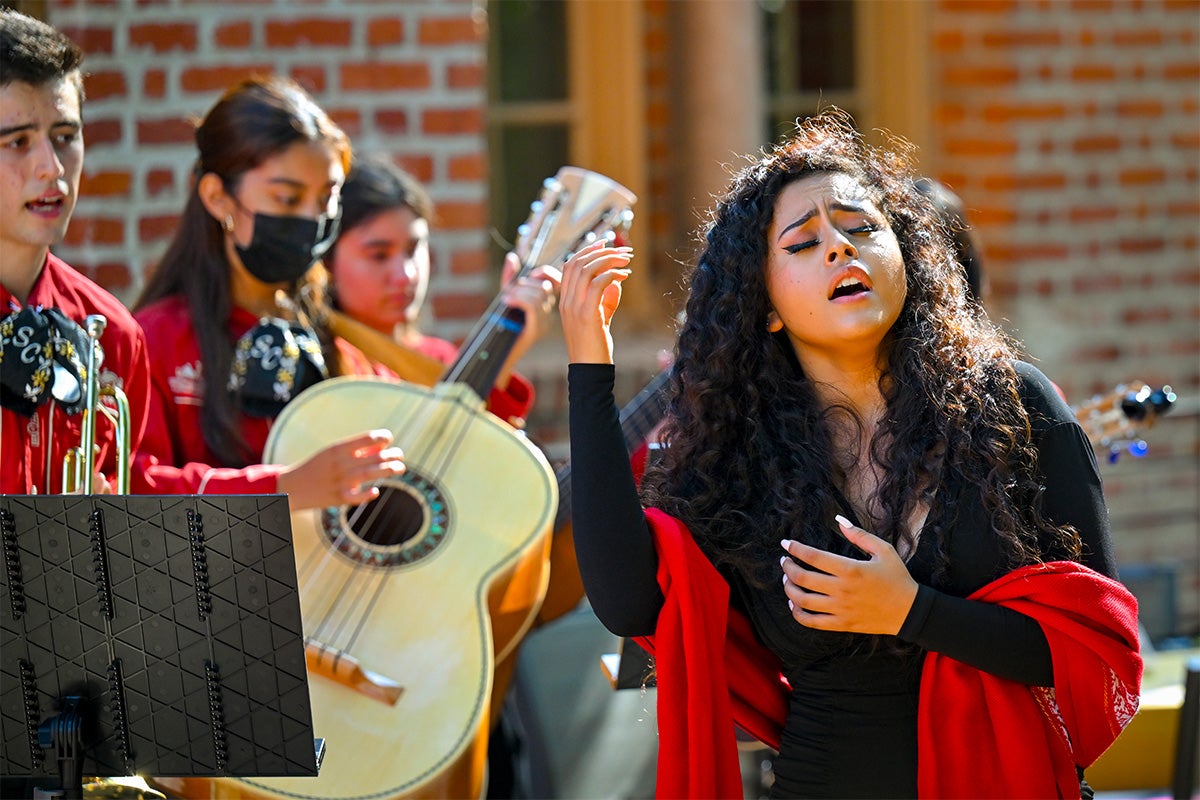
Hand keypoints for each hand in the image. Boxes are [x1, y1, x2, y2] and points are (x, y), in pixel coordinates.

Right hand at [276, 429, 405, 511]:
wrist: (292, 487)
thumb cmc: (317, 467)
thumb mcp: (332, 453)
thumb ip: (355, 450)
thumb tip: (381, 446)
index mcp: (337, 449)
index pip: (365, 439)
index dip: (381, 437)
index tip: (388, 439)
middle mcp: (339, 464)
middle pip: (371, 458)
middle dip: (390, 455)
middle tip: (400, 455)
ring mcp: (339, 481)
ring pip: (369, 474)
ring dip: (388, 470)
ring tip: (400, 468)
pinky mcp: (337, 498)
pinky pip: (356, 497)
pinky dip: (367, 494)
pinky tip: (376, 491)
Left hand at [499, 252, 562, 368]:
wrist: (497, 350)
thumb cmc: (503, 324)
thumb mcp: (507, 295)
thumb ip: (510, 277)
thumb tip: (512, 257)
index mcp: (545, 305)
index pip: (557, 281)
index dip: (547, 273)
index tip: (532, 274)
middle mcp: (548, 313)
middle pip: (544, 287)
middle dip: (526, 284)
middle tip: (510, 292)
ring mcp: (544, 322)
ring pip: (538, 294)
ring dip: (519, 291)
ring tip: (507, 299)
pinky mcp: (536, 329)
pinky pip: (532, 305)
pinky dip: (518, 299)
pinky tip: (507, 302)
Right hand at [558, 240, 633, 363]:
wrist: (590, 370)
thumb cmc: (595, 346)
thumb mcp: (600, 318)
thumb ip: (606, 299)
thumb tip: (616, 280)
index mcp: (565, 300)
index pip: (570, 265)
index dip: (587, 250)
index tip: (606, 243)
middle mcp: (566, 301)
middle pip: (579, 262)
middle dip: (602, 251)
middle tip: (623, 251)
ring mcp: (574, 307)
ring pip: (587, 270)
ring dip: (609, 260)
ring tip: (627, 260)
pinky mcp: (587, 314)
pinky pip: (598, 284)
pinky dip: (613, 274)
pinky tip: (625, 276)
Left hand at [779, 515, 918, 634]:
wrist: (910, 611)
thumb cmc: (897, 578)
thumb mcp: (883, 550)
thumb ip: (859, 535)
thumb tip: (839, 520)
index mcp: (850, 569)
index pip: (813, 557)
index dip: (795, 548)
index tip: (786, 544)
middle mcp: (842, 590)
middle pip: (802, 578)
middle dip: (788, 567)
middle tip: (785, 561)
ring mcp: (840, 609)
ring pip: (802, 600)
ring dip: (789, 588)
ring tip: (787, 580)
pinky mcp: (842, 624)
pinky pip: (811, 621)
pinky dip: (797, 613)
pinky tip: (794, 604)